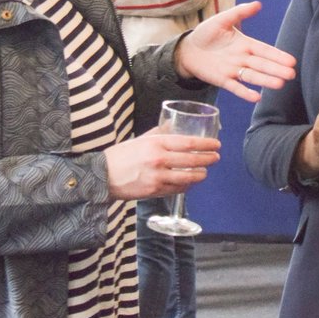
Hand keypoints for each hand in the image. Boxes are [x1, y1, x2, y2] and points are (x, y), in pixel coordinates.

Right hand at [105, 130, 220, 200]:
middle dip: (208, 159)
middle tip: (216, 157)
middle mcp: (159, 160)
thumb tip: (172, 126)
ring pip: (187, 177)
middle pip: (192, 160)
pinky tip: (190, 182)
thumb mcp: (140, 139)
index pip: (188, 143)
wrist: (102, 176)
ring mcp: (157, 177)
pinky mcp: (154, 191)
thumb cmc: (121, 156)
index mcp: (156, 143)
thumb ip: (158, 134)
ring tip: (205, 171)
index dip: (205, 144)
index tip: (216, 144)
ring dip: (200, 174)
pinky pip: (177, 189)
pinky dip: (187, 185)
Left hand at [174, 1, 296, 102]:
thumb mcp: (222, 20)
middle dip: (276, 69)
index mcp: (245, 44)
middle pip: (262, 65)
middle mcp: (242, 59)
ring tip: (280, 84)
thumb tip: (258, 4)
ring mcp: (233, 70)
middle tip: (291, 74)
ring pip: (252, 76)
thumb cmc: (206, 33)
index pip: (264, 50)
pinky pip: (235, 87)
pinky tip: (256, 97)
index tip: (291, 61)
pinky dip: (245, 93)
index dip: (277, 55)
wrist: (188, 49)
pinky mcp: (222, 80)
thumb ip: (240, 12)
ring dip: (266, 80)